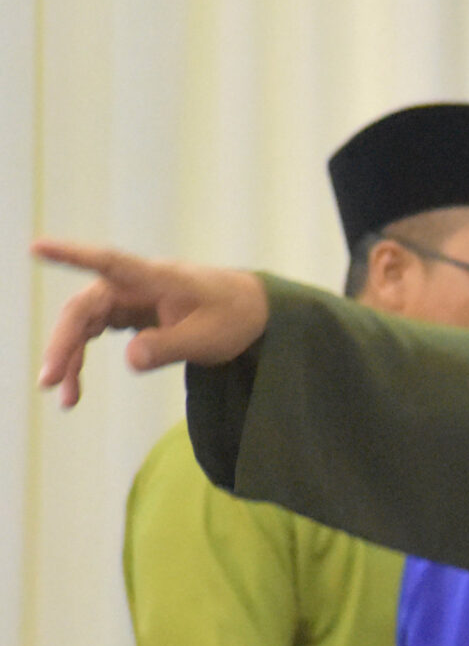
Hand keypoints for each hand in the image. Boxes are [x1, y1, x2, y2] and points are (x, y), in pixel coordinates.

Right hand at [32, 238, 269, 407]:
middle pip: (84, 308)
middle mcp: (135, 283)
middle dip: (63, 343)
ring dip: (70, 358)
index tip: (37, 246)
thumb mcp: (211, 338)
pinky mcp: (129, 314)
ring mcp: (129, 298)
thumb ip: (172, 346)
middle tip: (49, 382)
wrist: (254, 311)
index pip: (110, 263)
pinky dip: (83, 358)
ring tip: (66, 400)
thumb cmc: (236, 316)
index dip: (73, 255)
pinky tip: (76, 388)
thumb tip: (130, 359)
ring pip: (84, 324)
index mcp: (156, 278)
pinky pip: (95, 333)